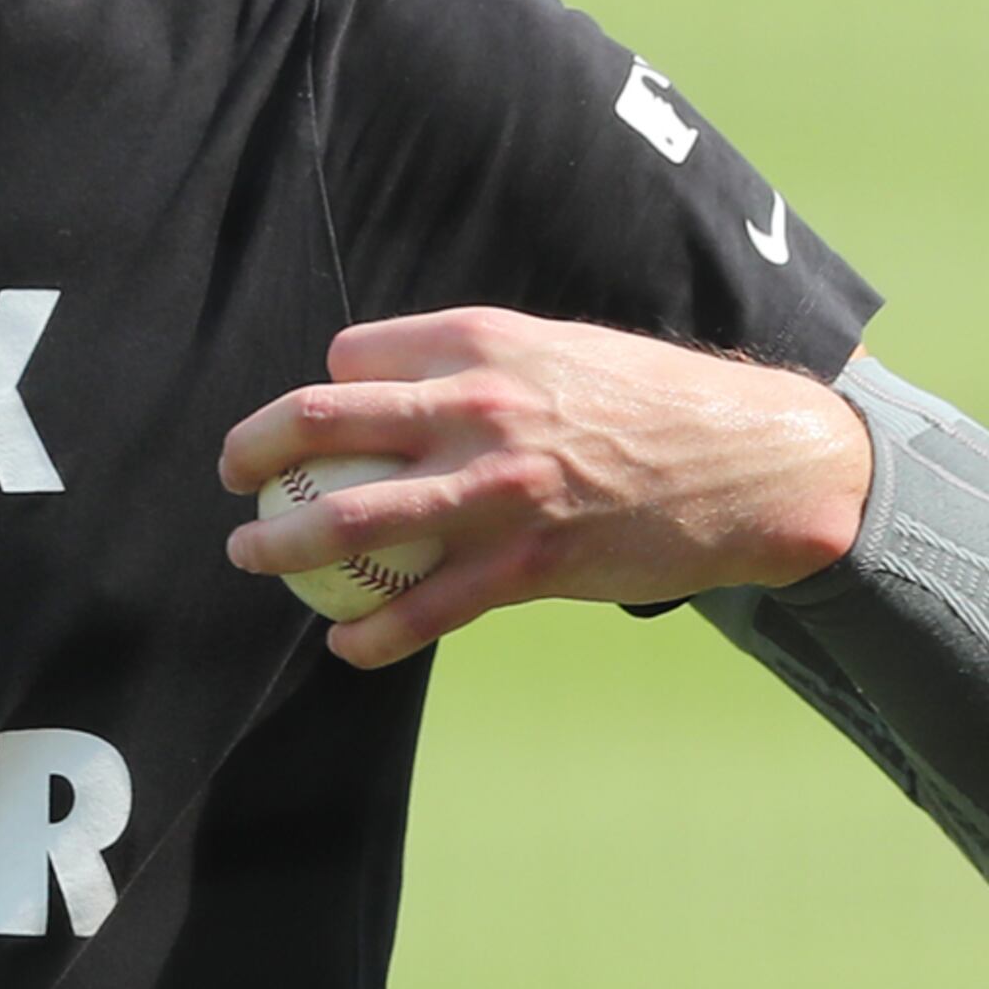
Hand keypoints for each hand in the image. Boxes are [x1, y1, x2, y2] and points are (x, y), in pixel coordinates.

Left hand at [221, 308, 871, 671]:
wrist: (754, 464)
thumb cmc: (655, 406)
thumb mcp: (561, 352)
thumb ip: (481, 368)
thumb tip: (404, 390)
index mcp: (481, 342)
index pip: (350, 359)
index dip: (319, 392)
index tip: (313, 423)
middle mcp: (478, 406)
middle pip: (319, 423)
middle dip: (253, 452)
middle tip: (235, 478)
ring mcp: (497, 489)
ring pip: (349, 521)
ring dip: (278, 545)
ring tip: (249, 557)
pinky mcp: (526, 564)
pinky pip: (421, 610)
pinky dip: (369, 634)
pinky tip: (345, 645)